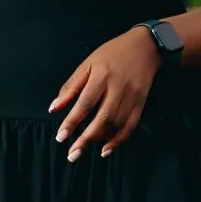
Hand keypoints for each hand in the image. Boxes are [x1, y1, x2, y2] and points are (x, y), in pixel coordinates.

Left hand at [49, 26, 161, 160]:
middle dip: (85, 139)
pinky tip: (106, 150)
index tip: (61, 137)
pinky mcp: (141, 103)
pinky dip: (119, 140)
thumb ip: (71, 86)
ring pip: (115, 124)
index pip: (85, 103)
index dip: (72, 122)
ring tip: (83, 149)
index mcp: (101, 76)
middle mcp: (118, 88)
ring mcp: (131, 97)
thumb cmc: (112, 54)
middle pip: (102, 119)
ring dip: (99, 140)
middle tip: (72, 154)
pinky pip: (130, 126)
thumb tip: (54, 108)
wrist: (145, 47)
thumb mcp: (88, 64)